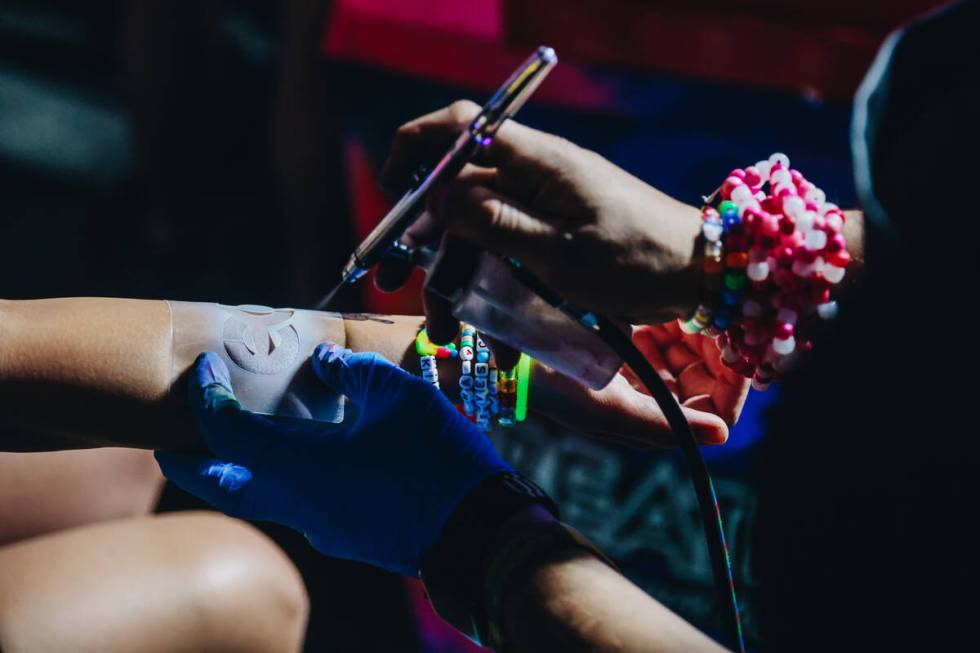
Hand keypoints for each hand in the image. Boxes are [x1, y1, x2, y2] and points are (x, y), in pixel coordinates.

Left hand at [155, 347, 511, 575]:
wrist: (475, 529)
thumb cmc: (438, 459)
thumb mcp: (399, 396)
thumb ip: (352, 371)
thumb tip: (322, 360)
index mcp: (302, 462)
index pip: (227, 430)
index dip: (207, 397)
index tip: (205, 367)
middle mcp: (296, 500)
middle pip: (217, 484)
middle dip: (187, 458)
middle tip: (172, 432)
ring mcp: (316, 525)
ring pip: (252, 499)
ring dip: (232, 469)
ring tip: (232, 439)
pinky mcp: (339, 536)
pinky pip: (291, 506)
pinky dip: (274, 480)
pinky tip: (299, 458)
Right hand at [377, 100, 703, 329]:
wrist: (697, 273)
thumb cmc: (636, 259)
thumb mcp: (559, 251)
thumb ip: (493, 222)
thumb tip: (436, 196)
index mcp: (536, 163)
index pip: (462, 127)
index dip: (417, 149)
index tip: (393, 196)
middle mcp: (534, 175)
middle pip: (458, 191)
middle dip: (425, 238)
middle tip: (397, 283)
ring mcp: (544, 204)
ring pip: (478, 229)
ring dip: (456, 275)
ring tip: (444, 331)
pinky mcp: (554, 231)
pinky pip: (507, 250)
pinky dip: (492, 286)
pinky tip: (492, 335)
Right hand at [531, 321, 748, 446]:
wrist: (507, 359)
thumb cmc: (558, 390)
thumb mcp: (613, 410)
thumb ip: (667, 425)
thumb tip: (723, 436)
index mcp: (652, 422)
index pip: (716, 412)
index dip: (729, 384)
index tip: (733, 348)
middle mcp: (650, 400)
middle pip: (705, 377)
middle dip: (709, 348)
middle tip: (701, 314)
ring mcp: (635, 373)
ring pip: (686, 351)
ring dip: (688, 329)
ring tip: (677, 304)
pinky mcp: (620, 348)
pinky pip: (661, 335)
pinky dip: (667, 320)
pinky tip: (656, 304)